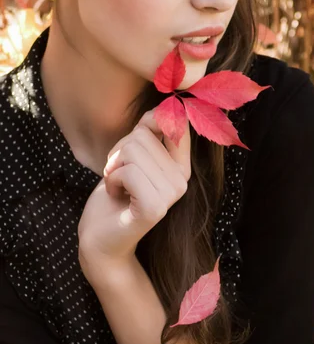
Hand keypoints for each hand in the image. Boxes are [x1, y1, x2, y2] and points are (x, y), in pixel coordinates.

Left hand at [78, 108, 190, 273]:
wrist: (99, 238)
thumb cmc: (115, 192)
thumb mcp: (132, 154)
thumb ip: (149, 130)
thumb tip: (166, 106)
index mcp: (182, 165)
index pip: (174, 121)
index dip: (148, 122)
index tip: (132, 145)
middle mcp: (183, 179)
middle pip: (143, 135)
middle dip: (119, 151)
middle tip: (119, 175)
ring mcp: (172, 195)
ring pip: (133, 151)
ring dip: (114, 167)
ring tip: (118, 186)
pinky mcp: (155, 208)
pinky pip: (129, 172)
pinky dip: (112, 180)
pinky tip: (116, 195)